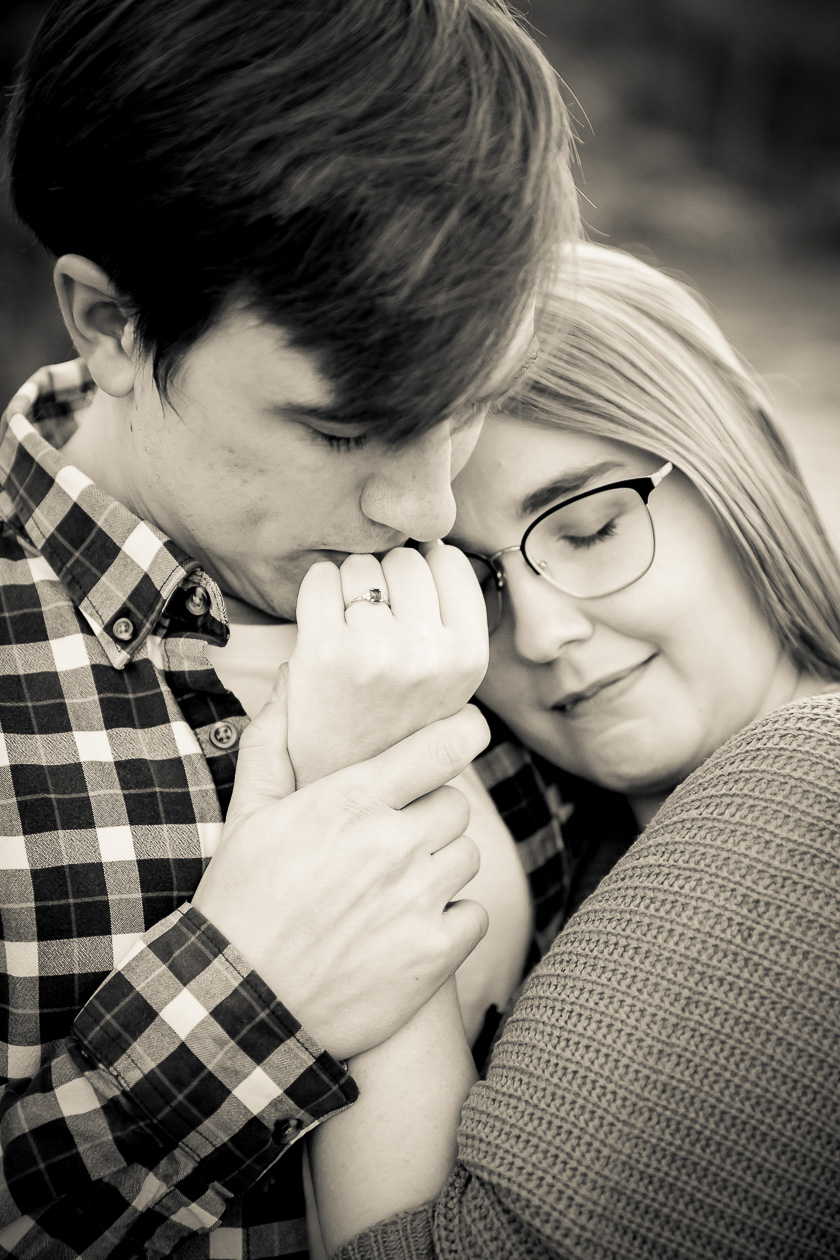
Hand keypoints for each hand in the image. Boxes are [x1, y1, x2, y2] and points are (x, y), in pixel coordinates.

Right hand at [192, 676, 490, 1058]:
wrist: (238, 1007)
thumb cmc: (239, 902)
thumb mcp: (247, 814)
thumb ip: (274, 739)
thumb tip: (293, 676)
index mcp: (352, 802)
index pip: (444, 745)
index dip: (462, 734)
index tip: (462, 737)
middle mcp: (394, 845)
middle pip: (456, 805)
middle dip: (429, 816)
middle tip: (393, 838)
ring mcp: (418, 901)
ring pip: (467, 857)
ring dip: (441, 866)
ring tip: (396, 886)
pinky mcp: (434, 954)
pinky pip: (474, 913)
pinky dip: (451, 919)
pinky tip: (409, 928)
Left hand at [287, 545, 487, 786]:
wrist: (334, 778)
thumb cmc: (390, 719)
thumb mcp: (448, 679)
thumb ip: (450, 618)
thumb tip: (432, 539)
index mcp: (469, 658)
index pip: (448, 563)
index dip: (422, 574)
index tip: (406, 604)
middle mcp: (431, 654)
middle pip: (405, 559)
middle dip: (385, 579)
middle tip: (373, 624)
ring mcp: (378, 652)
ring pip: (362, 565)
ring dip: (349, 585)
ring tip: (348, 629)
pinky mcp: (326, 651)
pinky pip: (320, 579)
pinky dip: (316, 590)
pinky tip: (320, 622)